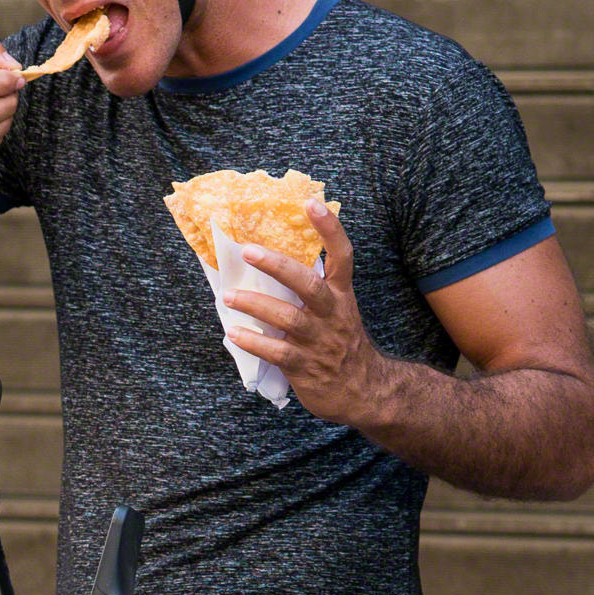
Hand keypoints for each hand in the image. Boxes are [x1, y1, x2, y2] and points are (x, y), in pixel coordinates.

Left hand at [222, 200, 393, 424]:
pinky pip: (277, 352)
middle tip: (247, 251)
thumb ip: (312, 288)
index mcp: (341, 295)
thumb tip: (271, 260)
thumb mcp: (336, 311)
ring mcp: (320, 341)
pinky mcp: (306, 367)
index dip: (329, 229)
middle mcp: (333, 314)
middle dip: (277, 266)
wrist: (365, 391)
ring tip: (228, 297)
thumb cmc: (340, 344)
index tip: (310, 203)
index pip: (342, 255)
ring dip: (255, 305)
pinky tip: (234, 334)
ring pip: (287, 318)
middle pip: (308, 284)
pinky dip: (254, 342)